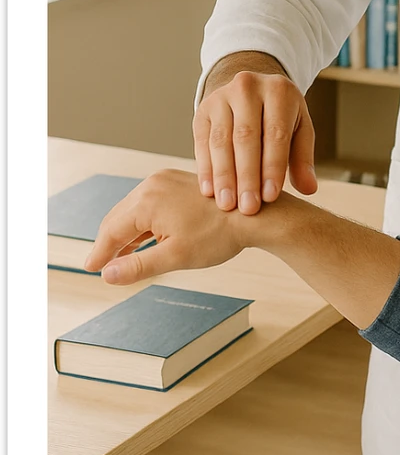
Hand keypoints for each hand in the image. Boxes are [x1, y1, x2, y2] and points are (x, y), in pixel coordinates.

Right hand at [83, 169, 253, 284]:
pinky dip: (143, 224)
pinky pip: (150, 204)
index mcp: (147, 200)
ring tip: (120, 257)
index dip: (101, 253)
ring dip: (126, 233)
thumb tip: (107, 275)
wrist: (254, 214)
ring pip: (134, 210)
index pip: (112, 230)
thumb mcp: (175, 257)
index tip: (91, 268)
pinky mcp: (176, 182)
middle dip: (110, 243)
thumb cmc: (218, 236)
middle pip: (119, 217)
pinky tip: (143, 241)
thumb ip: (138, 266)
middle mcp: (152, 184)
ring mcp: (165, 180)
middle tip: (101, 266)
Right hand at [193, 68, 316, 215]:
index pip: (276, 133)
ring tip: (227, 205)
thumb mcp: (299, 129)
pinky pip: (202, 142)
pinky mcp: (202, 109)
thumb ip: (303, 158)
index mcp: (279, 91)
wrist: (250, 90)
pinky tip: (209, 192)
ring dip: (224, 176)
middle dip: (247, 176)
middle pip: (246, 137)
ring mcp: (222, 97)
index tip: (270, 197)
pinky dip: (206, 168)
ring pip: (221, 141)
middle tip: (248, 208)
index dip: (273, 166)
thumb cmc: (280, 117)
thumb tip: (309, 189)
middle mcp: (248, 88)